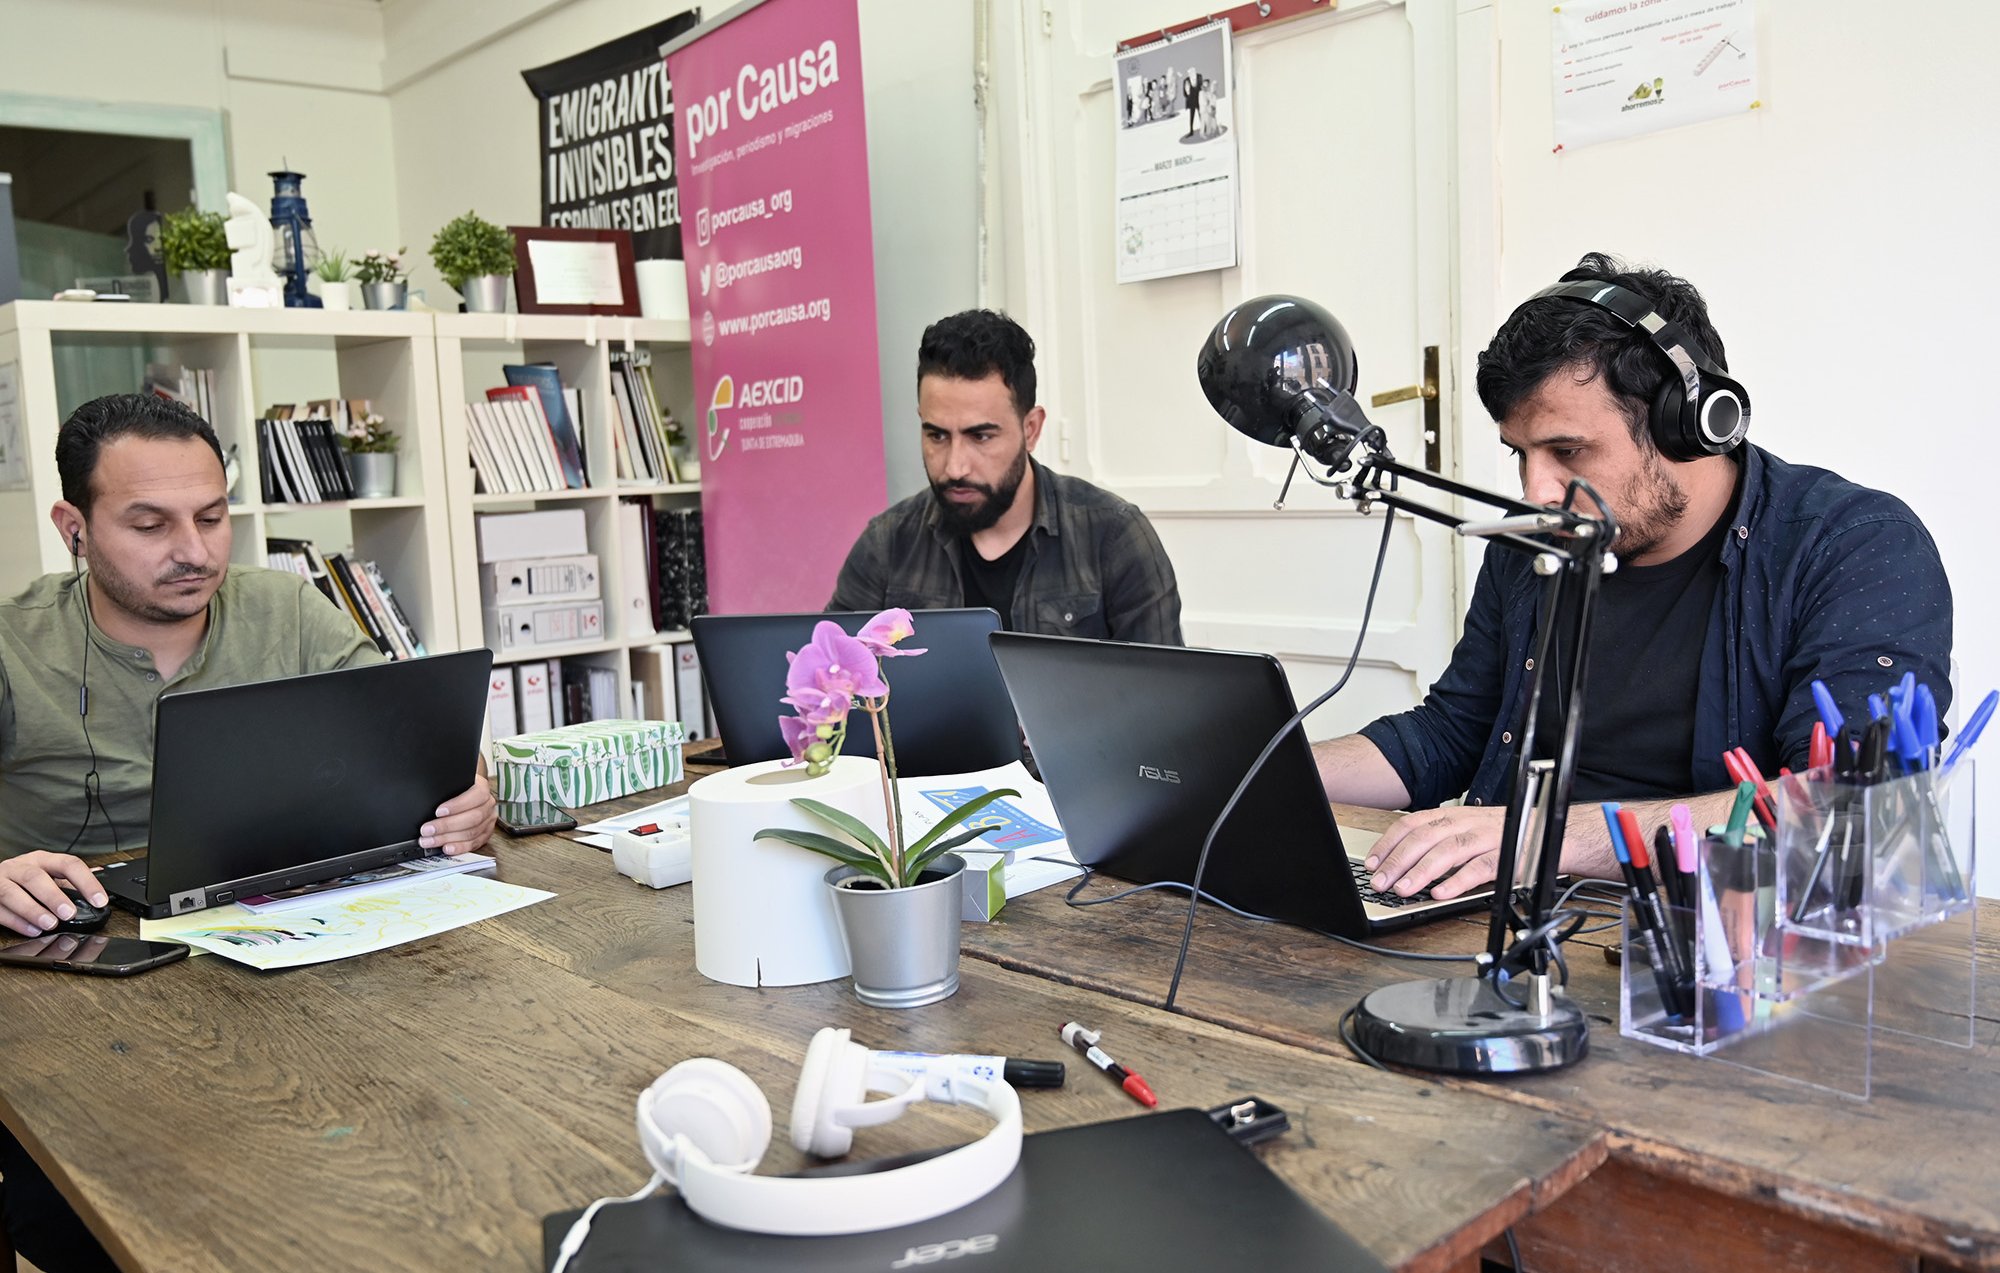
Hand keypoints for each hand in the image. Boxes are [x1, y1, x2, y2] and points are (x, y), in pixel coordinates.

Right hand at [0, 852, 108, 937]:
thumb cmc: (25, 881)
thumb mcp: (48, 877)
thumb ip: (68, 887)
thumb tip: (96, 901)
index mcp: (42, 860)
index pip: (68, 864)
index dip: (86, 882)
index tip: (99, 900)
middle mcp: (20, 866)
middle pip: (35, 877)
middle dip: (53, 896)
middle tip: (69, 913)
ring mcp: (0, 880)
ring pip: (11, 893)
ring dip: (32, 910)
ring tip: (49, 924)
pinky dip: (16, 921)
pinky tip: (31, 930)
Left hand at [419, 773, 495, 854]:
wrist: (464, 794)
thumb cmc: (455, 789)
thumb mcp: (450, 783)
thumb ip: (444, 788)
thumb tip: (425, 796)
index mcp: (482, 787)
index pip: (475, 796)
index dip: (457, 805)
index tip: (438, 812)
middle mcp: (488, 804)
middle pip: (473, 818)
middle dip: (447, 825)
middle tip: (427, 830)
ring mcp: (488, 820)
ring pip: (472, 832)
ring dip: (448, 838)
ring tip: (430, 841)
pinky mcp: (485, 834)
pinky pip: (474, 843)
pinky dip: (459, 847)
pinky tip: (447, 848)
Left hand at [1363, 805, 1510, 900]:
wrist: (1550, 831)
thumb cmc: (1503, 834)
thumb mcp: (1466, 830)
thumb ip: (1439, 841)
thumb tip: (1403, 862)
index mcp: (1452, 816)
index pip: (1411, 824)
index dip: (1388, 843)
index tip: (1371, 863)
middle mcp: (1466, 822)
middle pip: (1425, 838)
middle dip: (1398, 861)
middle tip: (1379, 883)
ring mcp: (1486, 838)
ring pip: (1448, 851)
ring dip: (1421, 871)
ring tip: (1403, 890)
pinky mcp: (1506, 856)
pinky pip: (1479, 868)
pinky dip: (1458, 881)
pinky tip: (1440, 894)